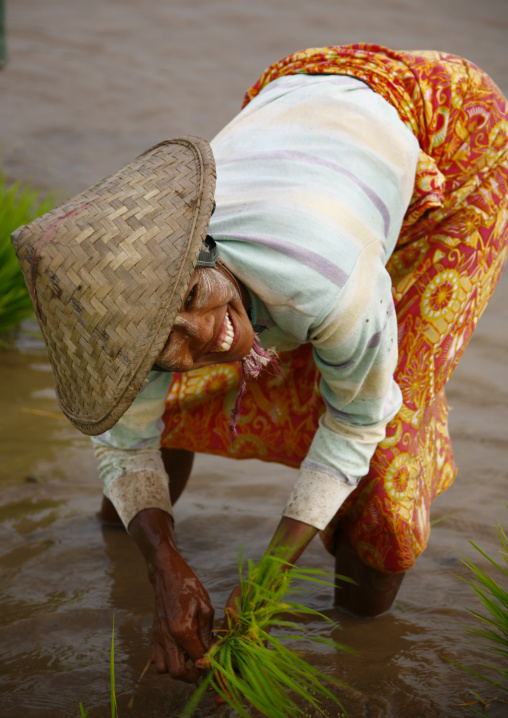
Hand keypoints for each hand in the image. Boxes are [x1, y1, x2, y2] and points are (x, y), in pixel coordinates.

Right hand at [149, 543, 213, 679]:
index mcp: (182, 630)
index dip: (207, 663)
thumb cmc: (188, 587)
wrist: (167, 575)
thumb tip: (211, 650)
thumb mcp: (205, 606)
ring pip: (162, 669)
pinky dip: (165, 660)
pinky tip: (176, 650)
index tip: (214, 662)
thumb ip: (207, 632)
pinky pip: (155, 658)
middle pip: (176, 673)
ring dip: (176, 668)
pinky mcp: (153, 635)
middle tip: (200, 667)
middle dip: (190, 675)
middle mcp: (167, 638)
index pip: (197, 658)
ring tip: (187, 658)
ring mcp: (157, 637)